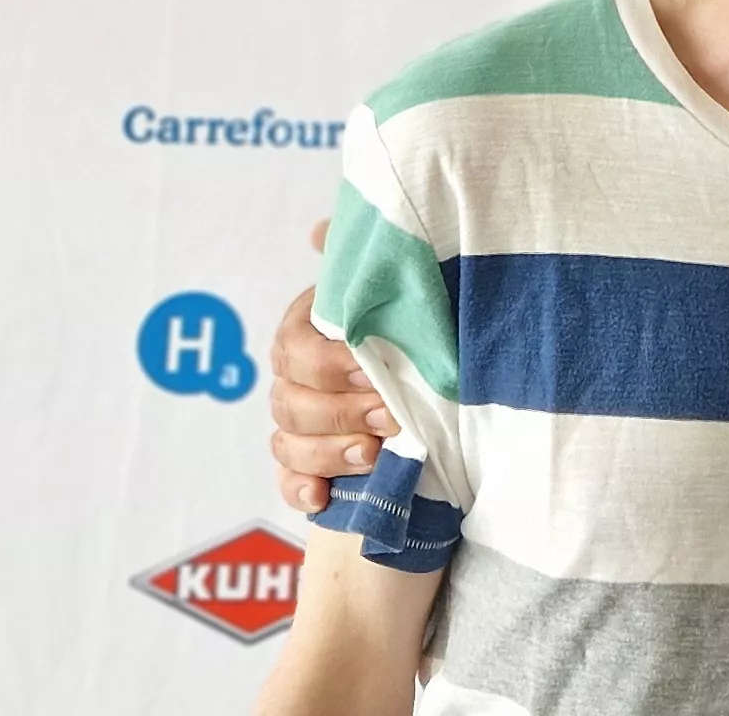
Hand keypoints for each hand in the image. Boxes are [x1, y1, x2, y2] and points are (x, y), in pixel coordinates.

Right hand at [270, 217, 398, 515]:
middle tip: (388, 416)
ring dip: (327, 451)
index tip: (374, 370)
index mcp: (311, 331)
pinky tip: (323, 497)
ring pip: (287, 440)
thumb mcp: (404, 292)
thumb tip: (321, 231)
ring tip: (373, 455)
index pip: (297, 346)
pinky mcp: (311, 469)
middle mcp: (298, 378)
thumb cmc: (416, 332)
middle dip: (339, 411)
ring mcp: (300, 425)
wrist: (442, 392)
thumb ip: (369, 263)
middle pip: (288, 398)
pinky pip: (287, 483)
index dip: (331, 363)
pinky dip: (301, 490)